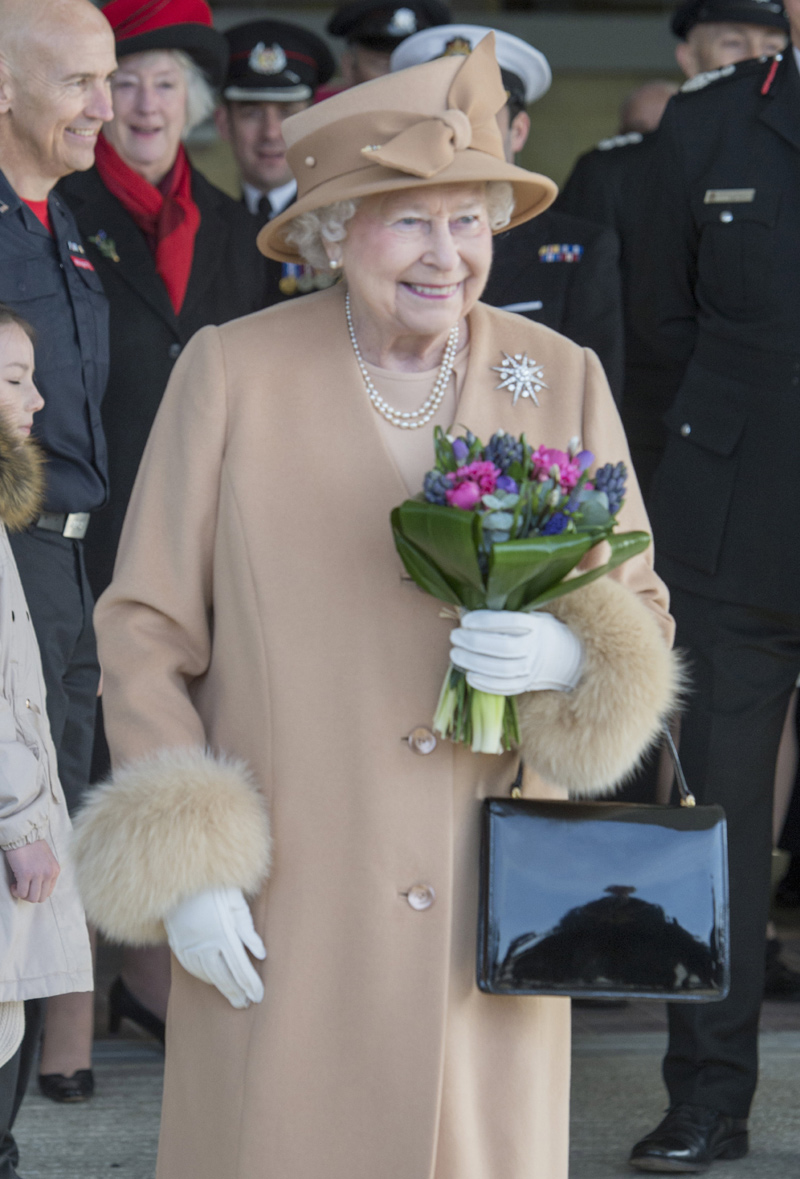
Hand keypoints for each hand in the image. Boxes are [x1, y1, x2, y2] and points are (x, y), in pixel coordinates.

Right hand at [5, 839, 59, 901]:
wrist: (24, 835)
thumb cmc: (33, 846)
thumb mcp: (47, 860)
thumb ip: (47, 872)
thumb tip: (40, 887)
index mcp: (55, 870)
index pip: (48, 892)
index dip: (37, 892)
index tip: (30, 886)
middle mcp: (49, 874)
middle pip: (41, 898)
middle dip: (30, 896)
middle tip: (23, 888)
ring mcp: (38, 875)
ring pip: (32, 898)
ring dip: (23, 895)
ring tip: (18, 886)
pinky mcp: (25, 875)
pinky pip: (21, 893)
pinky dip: (16, 891)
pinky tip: (13, 884)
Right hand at [164, 886, 265, 1008]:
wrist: (182, 877)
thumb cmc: (216, 887)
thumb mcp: (236, 902)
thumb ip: (248, 930)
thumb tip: (261, 954)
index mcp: (223, 934)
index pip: (240, 968)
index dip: (250, 984)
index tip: (258, 997)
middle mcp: (205, 944)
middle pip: (223, 976)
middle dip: (236, 992)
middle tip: (246, 1004)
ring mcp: (189, 945)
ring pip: (207, 975)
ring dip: (221, 987)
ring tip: (233, 997)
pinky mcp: (178, 944)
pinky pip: (192, 967)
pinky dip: (204, 977)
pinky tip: (212, 981)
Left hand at [449, 610, 583, 695]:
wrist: (562, 656)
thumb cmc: (534, 631)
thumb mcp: (527, 615)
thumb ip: (502, 614)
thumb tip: (465, 612)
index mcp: (537, 625)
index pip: (511, 622)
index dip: (486, 621)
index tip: (466, 621)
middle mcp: (536, 647)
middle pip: (504, 647)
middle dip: (474, 642)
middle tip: (455, 636)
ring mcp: (532, 668)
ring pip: (502, 669)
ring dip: (474, 662)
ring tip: (455, 654)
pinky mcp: (526, 684)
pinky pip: (504, 687)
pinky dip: (485, 683)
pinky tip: (469, 675)